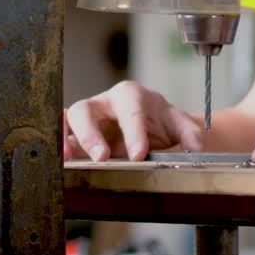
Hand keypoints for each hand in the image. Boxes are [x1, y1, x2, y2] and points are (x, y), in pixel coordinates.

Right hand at [64, 81, 204, 161]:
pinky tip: (60, 158)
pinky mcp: (77, 133)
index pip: (130, 110)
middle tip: (103, 157)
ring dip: (69, 137)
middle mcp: (105, 102)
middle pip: (89, 108)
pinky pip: (61, 131)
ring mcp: (89, 117)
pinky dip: (58, 141)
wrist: (153, 127)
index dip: (133, 132)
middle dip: (93, 133)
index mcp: (131, 96)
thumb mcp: (178, 125)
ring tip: (70, 158)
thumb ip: (189, 133)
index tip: (139, 154)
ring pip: (71, 118)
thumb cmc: (161, 123)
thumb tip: (196, 145)